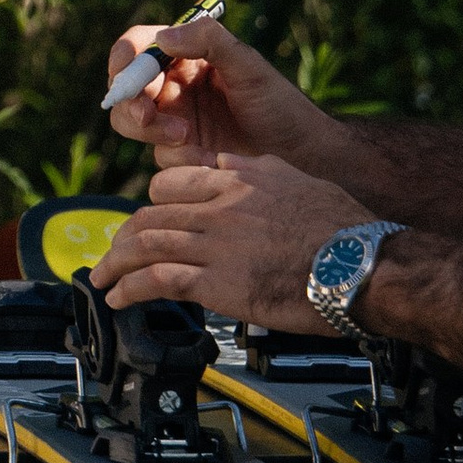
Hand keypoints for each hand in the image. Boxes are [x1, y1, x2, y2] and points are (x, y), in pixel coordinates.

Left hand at [90, 152, 371, 330]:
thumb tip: (225, 164)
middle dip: (125, 236)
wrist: (359, 264)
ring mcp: (215, 244)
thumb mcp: (292, 177)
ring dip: (117, 262)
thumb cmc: (339, 226)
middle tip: (113, 252)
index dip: (153, 203)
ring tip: (103, 277)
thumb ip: (252, 170)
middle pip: (152, 215)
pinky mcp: (217, 283)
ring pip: (147, 244)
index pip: (173, 183)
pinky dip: (131, 288)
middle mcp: (218, 207)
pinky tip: (118, 298)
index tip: (146, 219)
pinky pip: (159, 280)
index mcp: (236, 180)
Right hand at [104, 16, 339, 168]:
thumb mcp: (248, 66)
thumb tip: (163, 38)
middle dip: (129, 100)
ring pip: (134, 123)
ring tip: (185, 137)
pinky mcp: (184, 156)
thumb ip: (209, 42)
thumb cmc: (279, 105)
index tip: (124, 67)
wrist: (302, 156)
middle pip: (127, 89)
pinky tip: (210, 161)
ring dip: (150, 130)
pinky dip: (179, 159)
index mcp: (187, 56)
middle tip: (146, 115)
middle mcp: (175, 87)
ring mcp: (176, 122)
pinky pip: (162, 158)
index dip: (126, 55)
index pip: (142, 46)